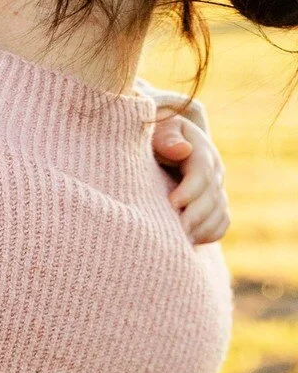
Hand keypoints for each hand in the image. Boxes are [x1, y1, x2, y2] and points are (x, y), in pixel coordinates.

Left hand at [152, 114, 229, 245]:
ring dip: (201, 229)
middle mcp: (213, 171)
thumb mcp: (157, 130)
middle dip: (194, 215)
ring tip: (179, 240)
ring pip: (219, 213)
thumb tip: (182, 149)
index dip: (189, 190)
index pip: (202, 173)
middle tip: (174, 231)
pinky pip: (221, 223)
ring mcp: (216, 188)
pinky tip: (189, 242)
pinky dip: (208, 234)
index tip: (171, 204)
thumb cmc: (153, 136)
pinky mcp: (214, 204)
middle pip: (212, 197)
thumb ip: (167, 138)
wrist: (159, 143)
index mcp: (200, 150)